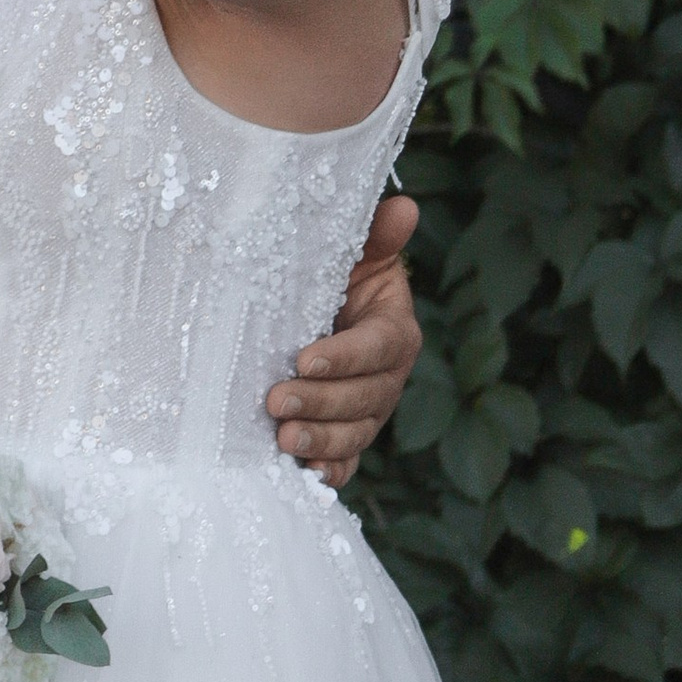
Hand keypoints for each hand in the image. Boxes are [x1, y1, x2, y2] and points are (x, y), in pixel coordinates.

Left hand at [265, 191, 420, 488]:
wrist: (323, 306)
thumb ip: (376, 235)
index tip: (303, 359)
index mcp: (395, 331)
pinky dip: (332, 470)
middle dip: (321, 403)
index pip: (375, 348)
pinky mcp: (351, 434)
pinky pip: (348, 460)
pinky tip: (308, 474)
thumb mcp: (354, 250)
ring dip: (321, 441)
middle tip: (276, 401)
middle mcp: (388, 377)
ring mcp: (371, 410)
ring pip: (355, 434)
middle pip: (364, 398)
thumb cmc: (335, 272)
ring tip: (284, 440)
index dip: (344, 357)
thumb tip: (405, 207)